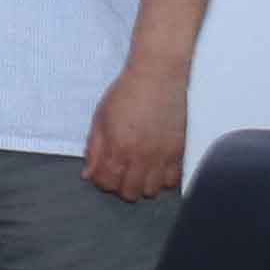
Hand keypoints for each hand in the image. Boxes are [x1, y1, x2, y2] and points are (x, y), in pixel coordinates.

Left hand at [84, 60, 190, 200]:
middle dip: (121, 186)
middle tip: (120, 173)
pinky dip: (163, 179)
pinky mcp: (180, 151)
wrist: (158, 76)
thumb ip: (94, 149)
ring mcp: (163, 156)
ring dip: (143, 184)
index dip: (102, 181)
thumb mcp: (100, 119)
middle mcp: (141, 156)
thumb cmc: (126, 94)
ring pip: (152, 190)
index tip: (103, 173)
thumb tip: (88, 174)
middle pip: (130, 192)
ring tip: (138, 170)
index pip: (108, 182)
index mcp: (118, 148)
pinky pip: (173, 180)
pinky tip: (156, 167)